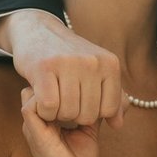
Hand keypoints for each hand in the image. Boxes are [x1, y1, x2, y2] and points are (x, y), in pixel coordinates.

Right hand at [0, 10, 126, 128]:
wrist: (38, 31)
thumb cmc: (70, 60)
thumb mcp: (97, 72)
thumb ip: (113, 97)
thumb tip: (118, 124)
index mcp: (110, 63)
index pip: (109, 109)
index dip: (94, 113)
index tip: (83, 101)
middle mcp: (93, 62)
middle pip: (88, 114)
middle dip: (75, 115)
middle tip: (65, 101)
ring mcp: (69, 63)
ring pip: (68, 112)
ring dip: (58, 114)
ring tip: (54, 99)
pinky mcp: (43, 68)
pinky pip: (49, 106)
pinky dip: (44, 110)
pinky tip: (41, 99)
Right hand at [21, 90, 99, 156]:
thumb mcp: (88, 131)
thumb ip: (90, 110)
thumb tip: (107, 90)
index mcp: (46, 118)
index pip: (48, 86)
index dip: (64, 83)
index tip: (85, 92)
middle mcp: (37, 119)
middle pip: (41, 84)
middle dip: (62, 84)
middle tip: (84, 96)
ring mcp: (33, 125)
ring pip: (35, 90)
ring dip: (58, 94)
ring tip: (78, 110)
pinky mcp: (34, 132)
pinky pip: (31, 104)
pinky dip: (52, 105)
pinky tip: (72, 119)